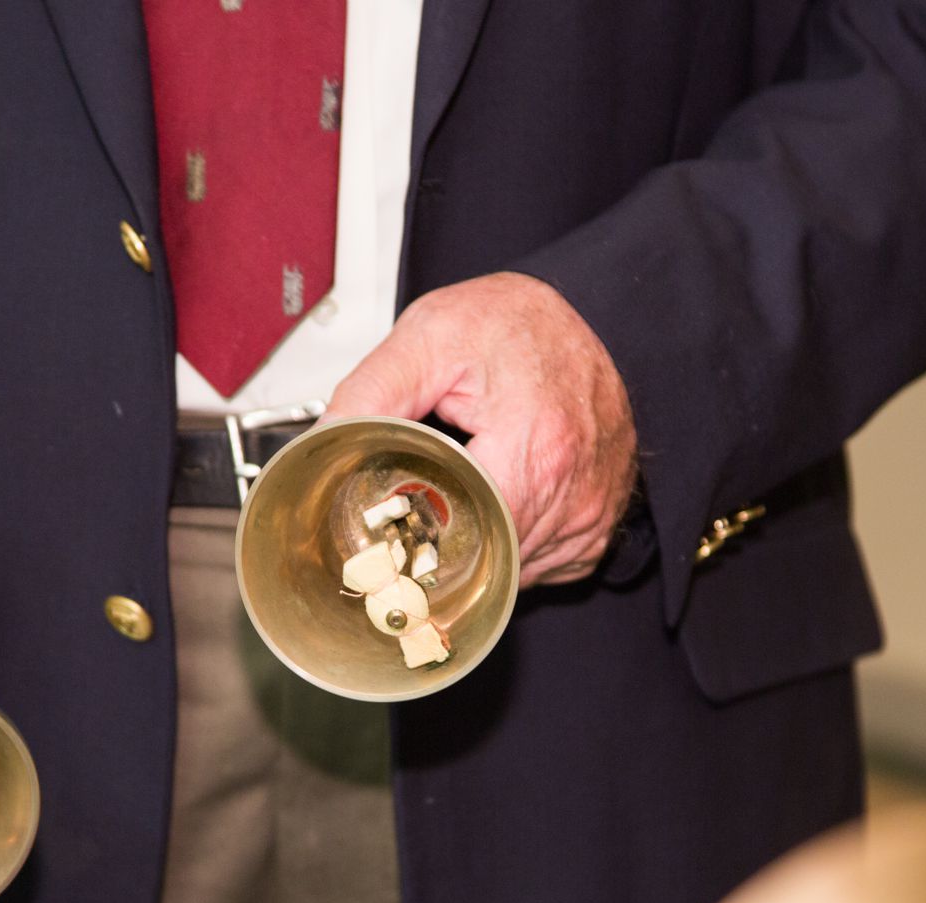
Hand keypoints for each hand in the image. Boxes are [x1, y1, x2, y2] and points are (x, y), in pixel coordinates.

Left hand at [325, 272, 637, 586]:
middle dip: (447, 543)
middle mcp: (574, 486)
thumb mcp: (428, 336)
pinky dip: (515, 543)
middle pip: (489, 558)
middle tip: (418, 510)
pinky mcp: (600, 522)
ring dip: (482, 543)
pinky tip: (500, 501)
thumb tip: (325, 444)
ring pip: (516, 568)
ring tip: (463, 495)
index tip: (395, 528)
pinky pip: (545, 563)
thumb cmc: (510, 322)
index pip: (469, 536)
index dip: (422, 538)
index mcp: (536, 443)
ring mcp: (593, 510)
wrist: (575, 311)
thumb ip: (370, 393)